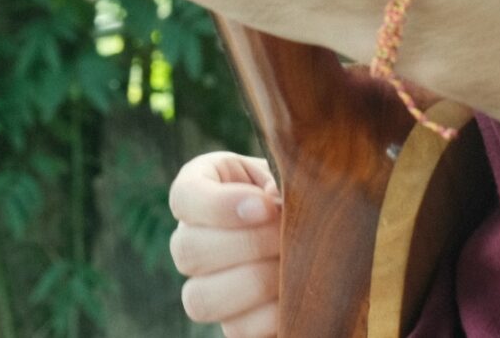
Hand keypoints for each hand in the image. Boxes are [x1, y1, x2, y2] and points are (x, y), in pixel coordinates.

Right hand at [170, 151, 281, 336]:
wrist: (315, 234)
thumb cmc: (295, 193)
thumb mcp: (285, 175)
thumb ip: (276, 181)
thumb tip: (273, 202)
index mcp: (199, 191)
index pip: (184, 197)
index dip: (219, 206)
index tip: (265, 206)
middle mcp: (190, 240)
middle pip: (187, 251)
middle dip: (247, 244)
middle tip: (285, 235)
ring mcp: (204, 287)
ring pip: (201, 298)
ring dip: (255, 282)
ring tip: (290, 265)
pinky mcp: (231, 323)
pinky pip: (235, 330)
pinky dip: (269, 315)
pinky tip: (294, 296)